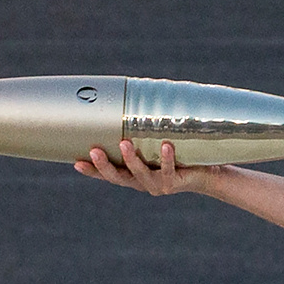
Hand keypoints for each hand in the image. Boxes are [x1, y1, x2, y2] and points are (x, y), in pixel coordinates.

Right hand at [73, 140, 214, 194]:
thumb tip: (133, 99)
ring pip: (140, 174)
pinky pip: (168, 169)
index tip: (76, 163)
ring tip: (124, 143)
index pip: (109, 175)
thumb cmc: (179, 155)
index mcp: (134, 176)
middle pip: (119, 178)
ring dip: (131, 159)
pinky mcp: (175, 181)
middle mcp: (143, 183)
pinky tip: (165, 145)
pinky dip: (166, 157)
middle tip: (93, 151)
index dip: (92, 171)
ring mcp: (158, 184)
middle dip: (105, 166)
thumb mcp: (157, 144)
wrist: (208, 175)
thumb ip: (143, 132)